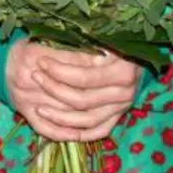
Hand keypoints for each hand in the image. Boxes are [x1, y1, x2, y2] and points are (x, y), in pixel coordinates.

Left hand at [7, 41, 141, 141]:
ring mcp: (122, 108)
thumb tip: (50, 48)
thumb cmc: (116, 41)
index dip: (59, 71)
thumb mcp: (102, 39)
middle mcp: (125, 94)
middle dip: (54, 90)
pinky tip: (56, 125)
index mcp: (123, 73)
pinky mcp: (118, 117)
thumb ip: (82, 48)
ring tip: (38, 108)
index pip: (83, 77)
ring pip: (87, 121)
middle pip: (82, 100)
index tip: (41, 63)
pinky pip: (96, 132)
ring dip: (59, 117)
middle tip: (35, 78)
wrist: (137, 54)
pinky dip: (77, 133)